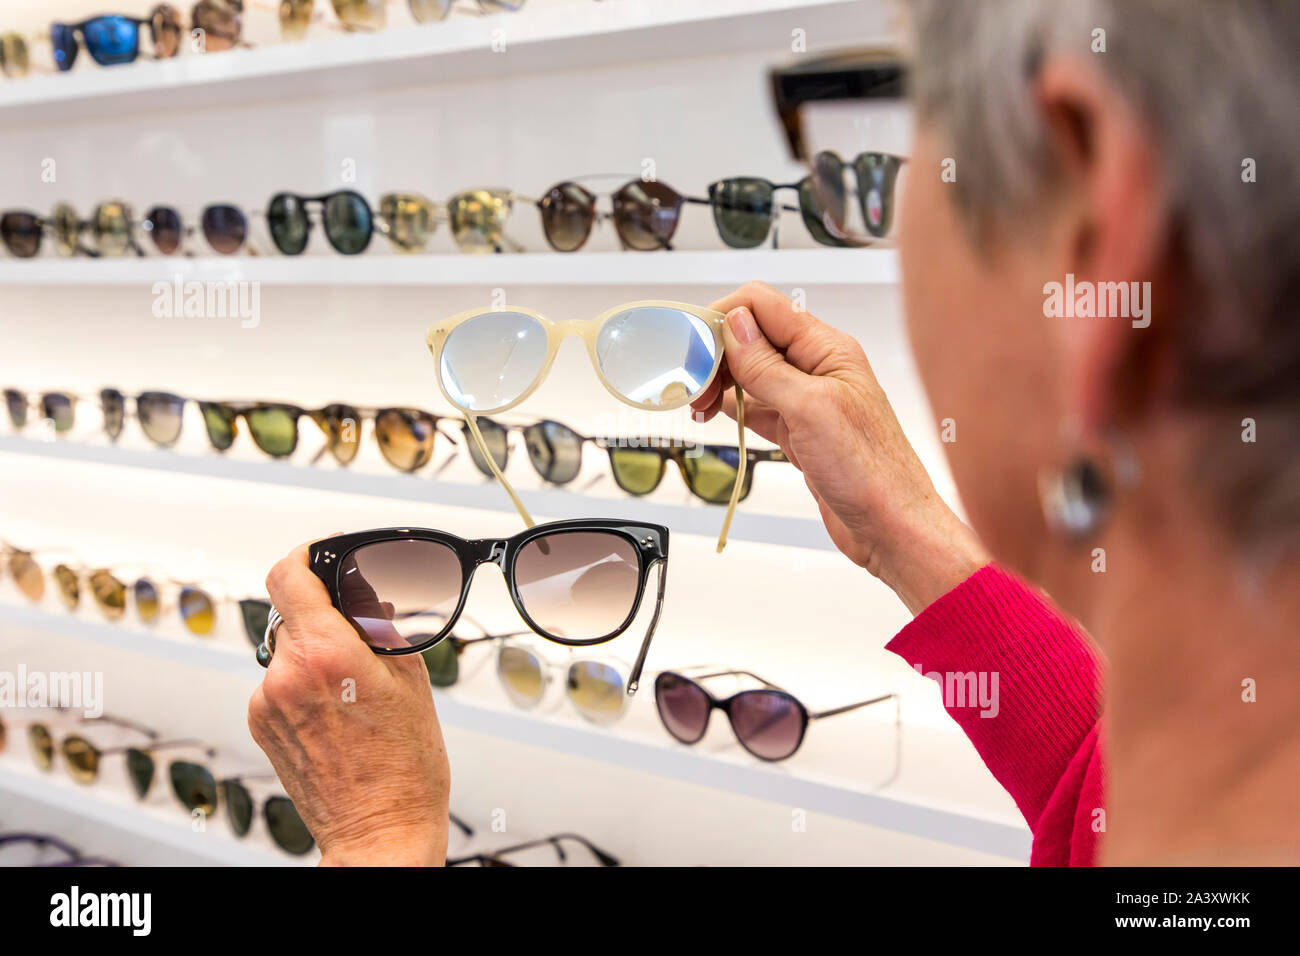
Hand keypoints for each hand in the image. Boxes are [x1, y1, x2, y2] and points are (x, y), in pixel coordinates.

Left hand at [248, 544, 449, 865]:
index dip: (303, 558)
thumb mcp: (410, 681)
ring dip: (315, 656)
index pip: (287, 577)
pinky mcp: (261, 728)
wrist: (380, 831)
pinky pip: (280, 685)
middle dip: (325, 620)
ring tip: (353, 693)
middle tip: (361, 644)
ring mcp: (266, 705)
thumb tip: (365, 599)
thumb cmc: (405, 768)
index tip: (316, 556)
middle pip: (292, 615)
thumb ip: (381, 628)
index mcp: (325, 654)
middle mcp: (285, 675)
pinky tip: (336, 714)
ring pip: (287, 651)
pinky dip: (304, 687)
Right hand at [693, 282, 987, 614]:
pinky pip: (757, 406)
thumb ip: (768, 366)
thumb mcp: (810, 409)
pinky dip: (731, 408)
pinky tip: (713, 415)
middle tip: (688, 382)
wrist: (892, 527)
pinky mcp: (800, 431)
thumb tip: (736, 325)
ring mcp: (808, 400)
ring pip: (750, 373)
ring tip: (695, 403)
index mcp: (827, 349)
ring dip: (719, 382)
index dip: (722, 318)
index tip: (691, 344)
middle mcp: (817, 368)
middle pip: (752, 338)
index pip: (763, 307)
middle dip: (715, 353)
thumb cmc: (871, 472)